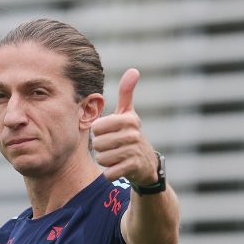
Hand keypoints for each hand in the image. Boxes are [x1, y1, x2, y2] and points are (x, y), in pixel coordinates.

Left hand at [91, 69, 157, 184]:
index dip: (99, 133)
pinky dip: (110, 173)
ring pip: (102, 158)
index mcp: (129, 119)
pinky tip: (119, 168)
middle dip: (101, 148)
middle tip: (113, 147)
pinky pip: (109, 173)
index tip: (109, 133)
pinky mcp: (133, 168)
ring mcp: (134, 151)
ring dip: (105, 160)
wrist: (146, 163)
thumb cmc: (130, 134)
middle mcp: (133, 134)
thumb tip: (133, 70)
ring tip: (116, 157)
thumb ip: (127, 93)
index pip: (96, 127)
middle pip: (98, 144)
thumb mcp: (128, 113)